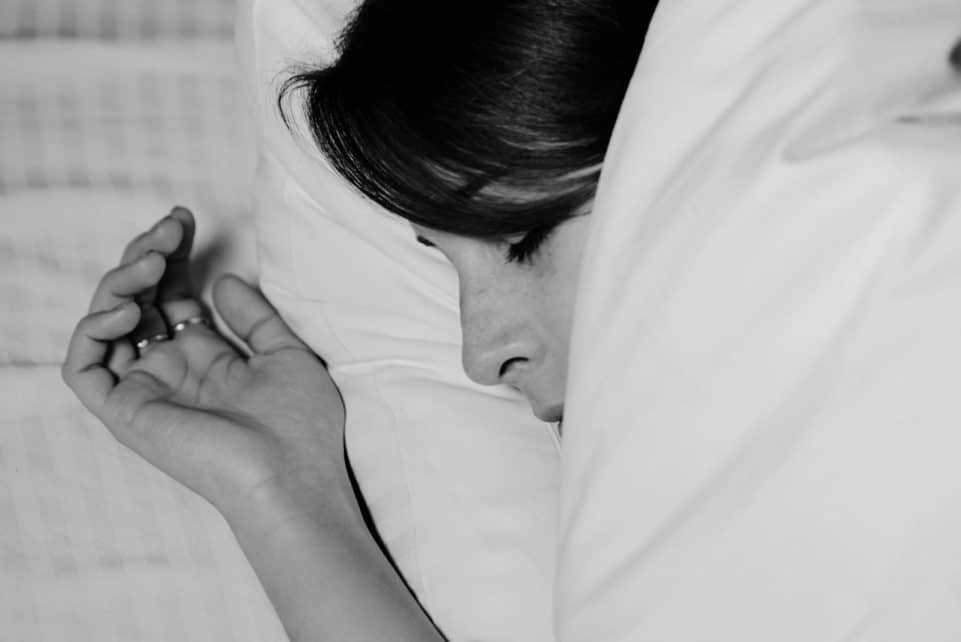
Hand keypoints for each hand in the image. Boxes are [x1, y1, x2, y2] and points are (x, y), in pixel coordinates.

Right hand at [62, 207, 347, 520]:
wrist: (295, 477)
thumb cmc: (301, 425)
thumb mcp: (286, 354)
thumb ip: (254, 317)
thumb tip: (224, 279)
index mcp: (208, 357)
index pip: (172, 295)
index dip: (172, 254)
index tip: (185, 219)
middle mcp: (173, 370)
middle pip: (138, 300)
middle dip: (146, 255)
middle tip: (169, 228)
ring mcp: (148, 390)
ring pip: (105, 324)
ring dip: (121, 282)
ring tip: (155, 261)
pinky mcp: (126, 413)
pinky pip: (86, 368)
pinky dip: (93, 331)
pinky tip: (129, 309)